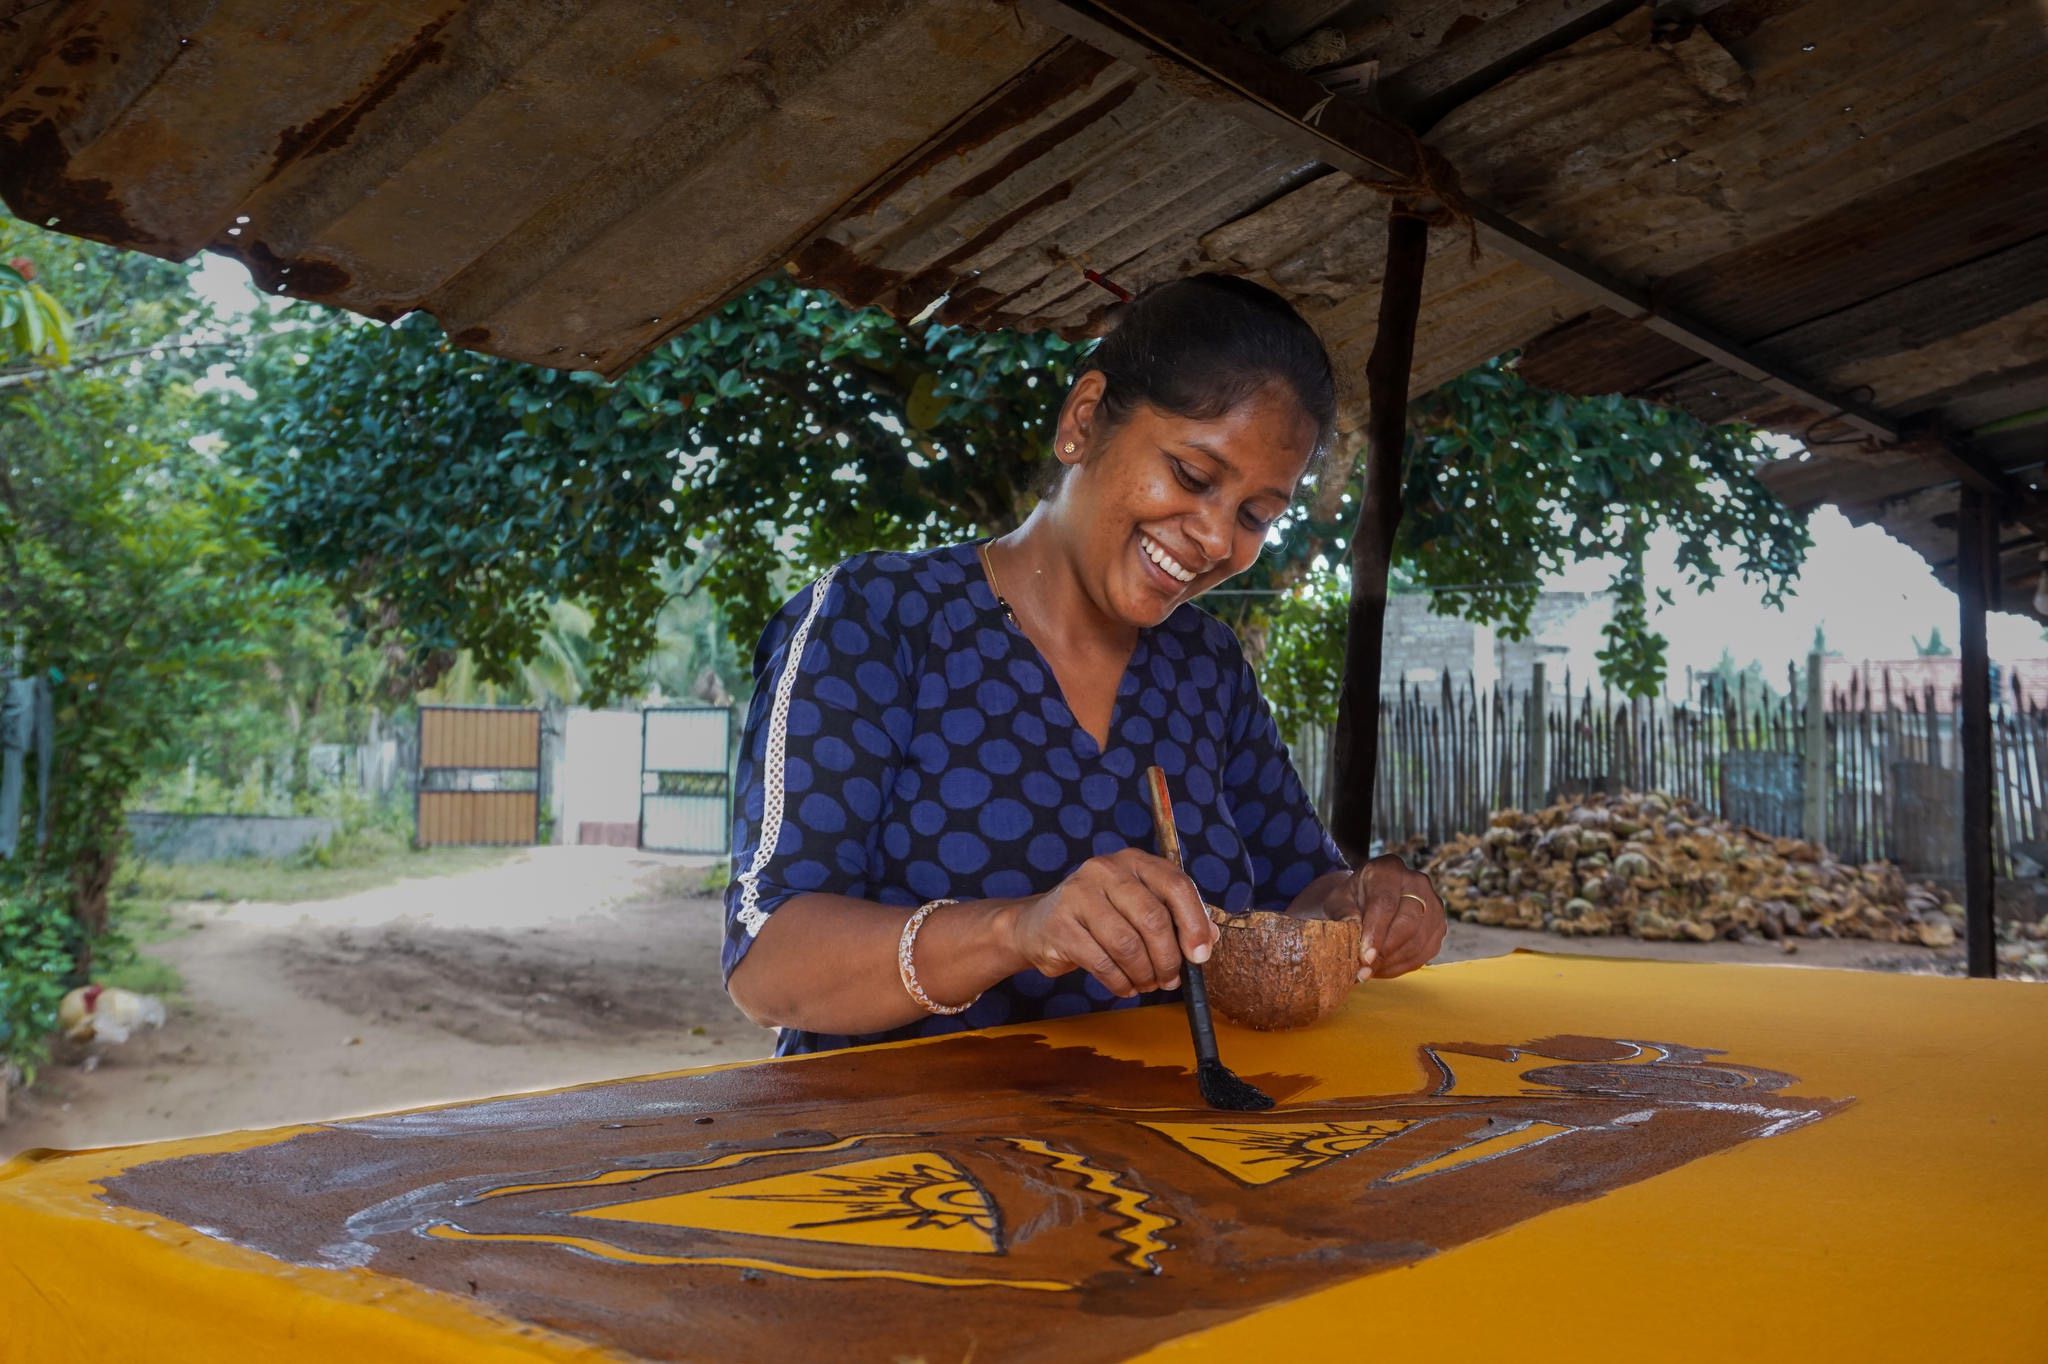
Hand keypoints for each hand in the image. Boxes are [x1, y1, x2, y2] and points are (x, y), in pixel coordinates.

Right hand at [1002, 849, 1218, 996]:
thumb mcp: (1138, 908)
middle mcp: (1106, 869)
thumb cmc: (1100, 917)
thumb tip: (1209, 939)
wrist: (1037, 925)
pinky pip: (1102, 962)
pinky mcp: (1060, 924)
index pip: (1176, 885)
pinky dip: (1120, 982)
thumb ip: (1175, 918)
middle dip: (1168, 958)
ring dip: (1144, 973)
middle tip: (1170, 980)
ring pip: (1127, 944)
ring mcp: (1079, 894)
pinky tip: (1125, 986)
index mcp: (1134, 861)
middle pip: (1153, 918)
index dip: (1194, 923)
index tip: (1201, 956)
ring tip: (1147, 983)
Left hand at [1326, 854, 1446, 981]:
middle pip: (1408, 922)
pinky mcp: (1438, 926)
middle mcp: (1417, 882)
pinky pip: (1425, 952)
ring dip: (1393, 962)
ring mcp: (1433, 904)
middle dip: (1386, 951)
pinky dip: (1403, 966)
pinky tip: (1384, 969)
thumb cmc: (1352, 900)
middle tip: (1365, 970)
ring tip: (1370, 972)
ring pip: (1419, 941)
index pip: (1385, 903)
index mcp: (1388, 870)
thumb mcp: (1338, 901)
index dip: (1376, 933)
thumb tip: (1351, 929)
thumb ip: (1343, 914)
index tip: (1365, 957)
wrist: (1368, 899)